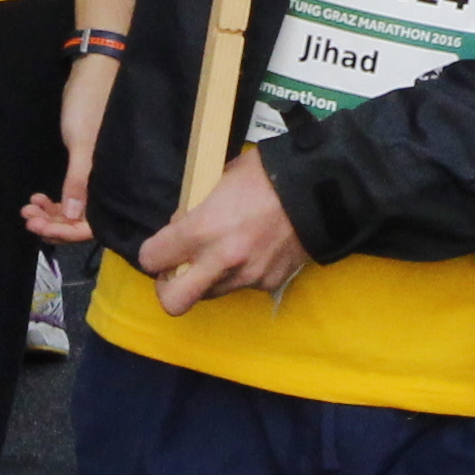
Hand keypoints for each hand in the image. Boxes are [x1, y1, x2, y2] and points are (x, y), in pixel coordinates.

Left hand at [24, 47, 121, 246]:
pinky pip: (72, 192)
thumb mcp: (82, 144)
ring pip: (74, 207)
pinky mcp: (86, 164)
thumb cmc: (90, 106)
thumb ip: (78, 181)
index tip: (41, 227)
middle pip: (81, 218)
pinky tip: (38, 196)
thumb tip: (74, 216)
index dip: (67, 231)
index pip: (92, 222)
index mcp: (112, 179)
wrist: (92, 72)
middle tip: (28, 218)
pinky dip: (55, 199)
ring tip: (28, 209)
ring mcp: (96, 173)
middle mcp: (107, 181)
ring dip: (51, 212)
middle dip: (54, 223)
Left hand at [135, 150, 311, 310]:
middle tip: (176, 271)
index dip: (151, 252)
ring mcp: (247, 277)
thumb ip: (199, 206)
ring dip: (207, 278)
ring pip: (210, 294)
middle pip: (173, 302)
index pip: (151, 258)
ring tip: (223, 251)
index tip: (160, 246)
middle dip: (167, 289)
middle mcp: (221, 261)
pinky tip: (256, 248)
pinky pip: (243, 285)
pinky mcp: (270, 283)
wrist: (322, 188)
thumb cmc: (269, 173)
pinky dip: (242, 273)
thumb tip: (185, 222)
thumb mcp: (223, 178)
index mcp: (203, 229)